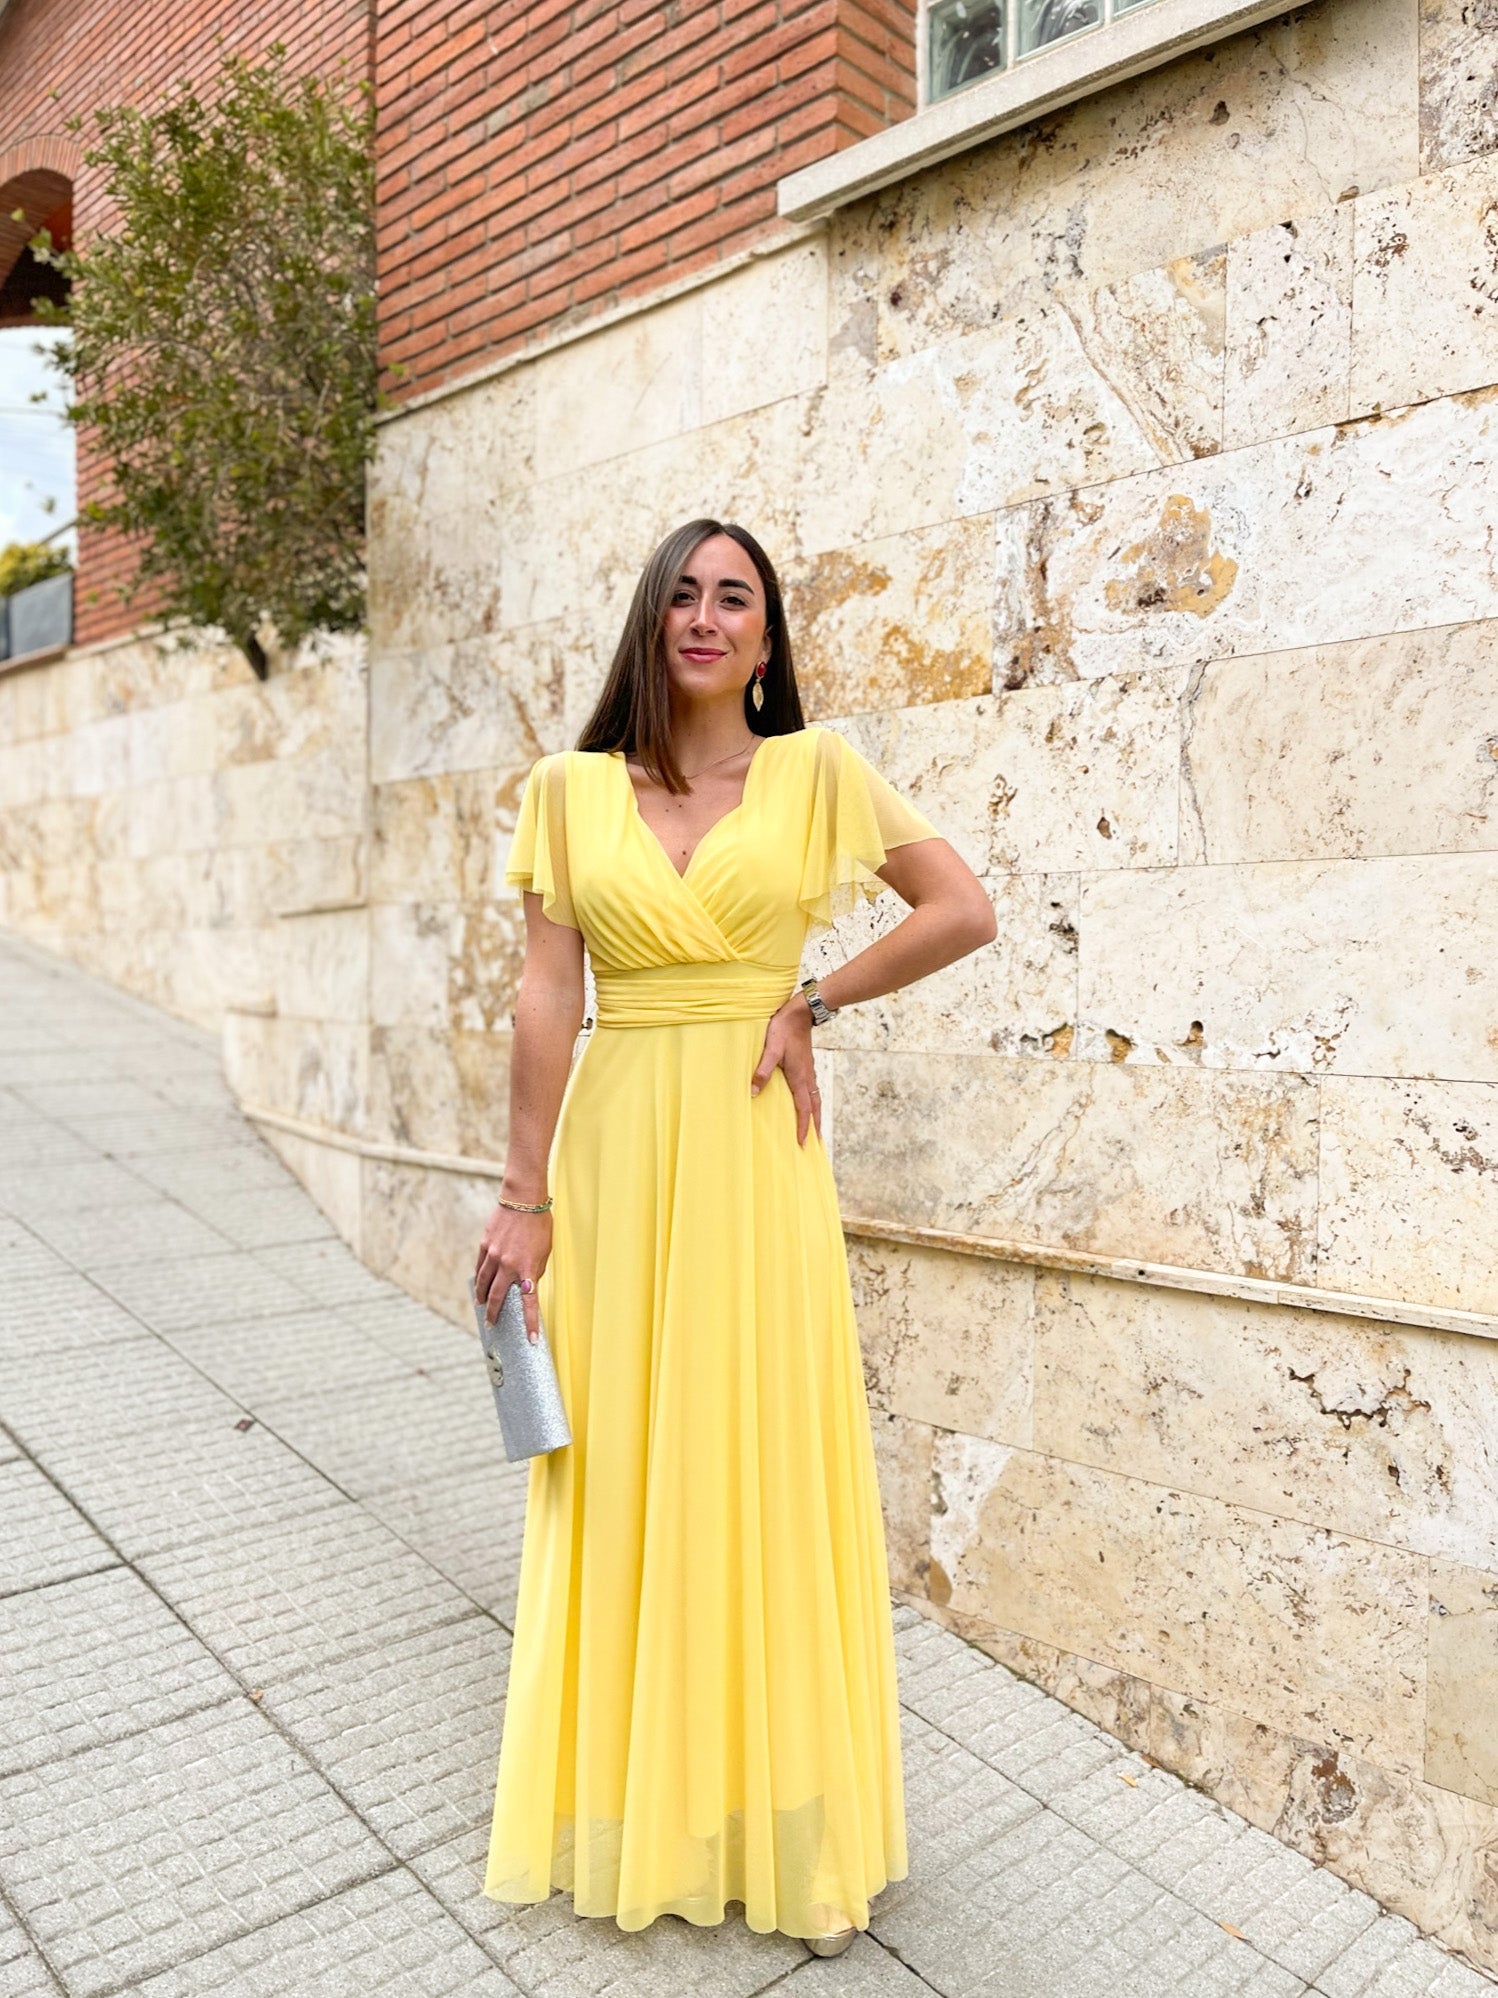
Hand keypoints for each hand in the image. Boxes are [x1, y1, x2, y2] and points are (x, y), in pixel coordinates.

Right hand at [474, 1201, 551, 1343]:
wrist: (523, 1200)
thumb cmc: (539, 1224)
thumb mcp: (545, 1250)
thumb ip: (535, 1270)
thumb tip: (526, 1285)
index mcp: (527, 1268)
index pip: (529, 1303)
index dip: (530, 1323)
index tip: (531, 1340)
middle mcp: (508, 1265)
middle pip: (496, 1297)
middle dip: (493, 1314)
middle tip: (491, 1325)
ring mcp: (494, 1255)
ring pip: (483, 1283)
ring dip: (481, 1297)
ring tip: (480, 1306)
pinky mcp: (485, 1245)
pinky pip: (480, 1267)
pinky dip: (479, 1277)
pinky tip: (479, 1283)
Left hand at [750, 994, 821, 1145]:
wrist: (800, 1012)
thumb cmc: (784, 1029)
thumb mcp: (770, 1049)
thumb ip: (762, 1070)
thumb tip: (754, 1091)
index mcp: (800, 1078)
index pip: (804, 1109)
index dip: (803, 1127)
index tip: (803, 1143)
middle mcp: (807, 1078)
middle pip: (815, 1108)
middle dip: (816, 1127)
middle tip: (817, 1144)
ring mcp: (809, 1072)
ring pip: (816, 1099)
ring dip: (816, 1116)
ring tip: (816, 1129)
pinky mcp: (807, 1066)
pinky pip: (812, 1090)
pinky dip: (813, 1103)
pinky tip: (808, 1103)